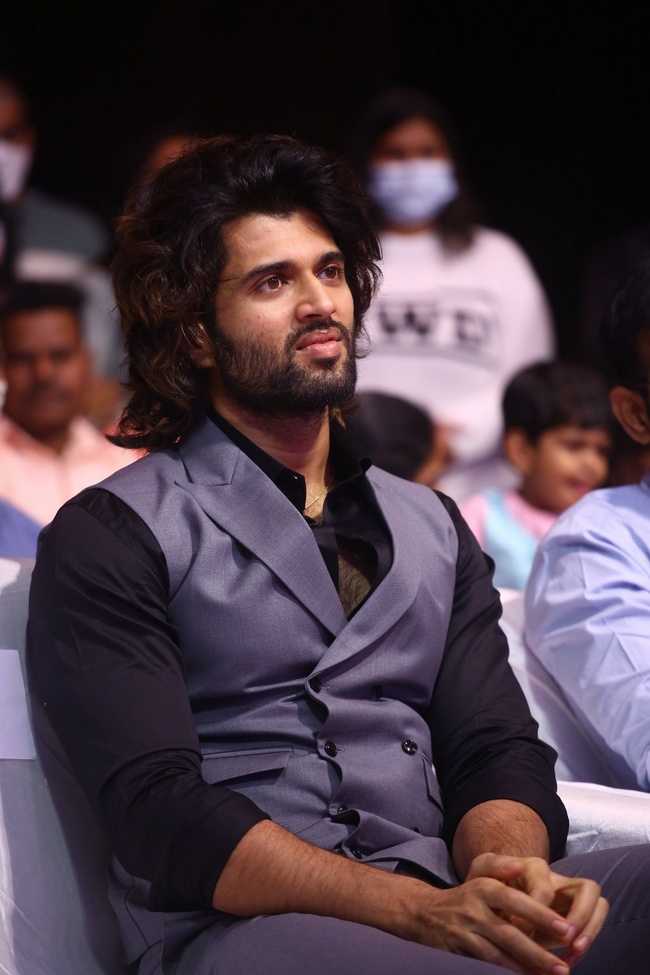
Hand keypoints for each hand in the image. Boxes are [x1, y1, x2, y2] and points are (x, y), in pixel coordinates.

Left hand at [465, 854, 608, 968]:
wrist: (491, 895)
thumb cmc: (488, 883)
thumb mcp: (482, 871)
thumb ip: (492, 866)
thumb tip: (515, 867)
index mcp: (535, 868)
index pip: (546, 885)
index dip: (538, 910)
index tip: (521, 931)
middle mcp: (558, 880)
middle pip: (588, 888)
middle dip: (581, 915)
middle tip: (568, 939)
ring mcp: (570, 898)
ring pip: (599, 905)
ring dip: (590, 930)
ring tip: (574, 952)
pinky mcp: (574, 917)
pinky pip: (593, 926)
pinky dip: (584, 944)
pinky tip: (568, 959)